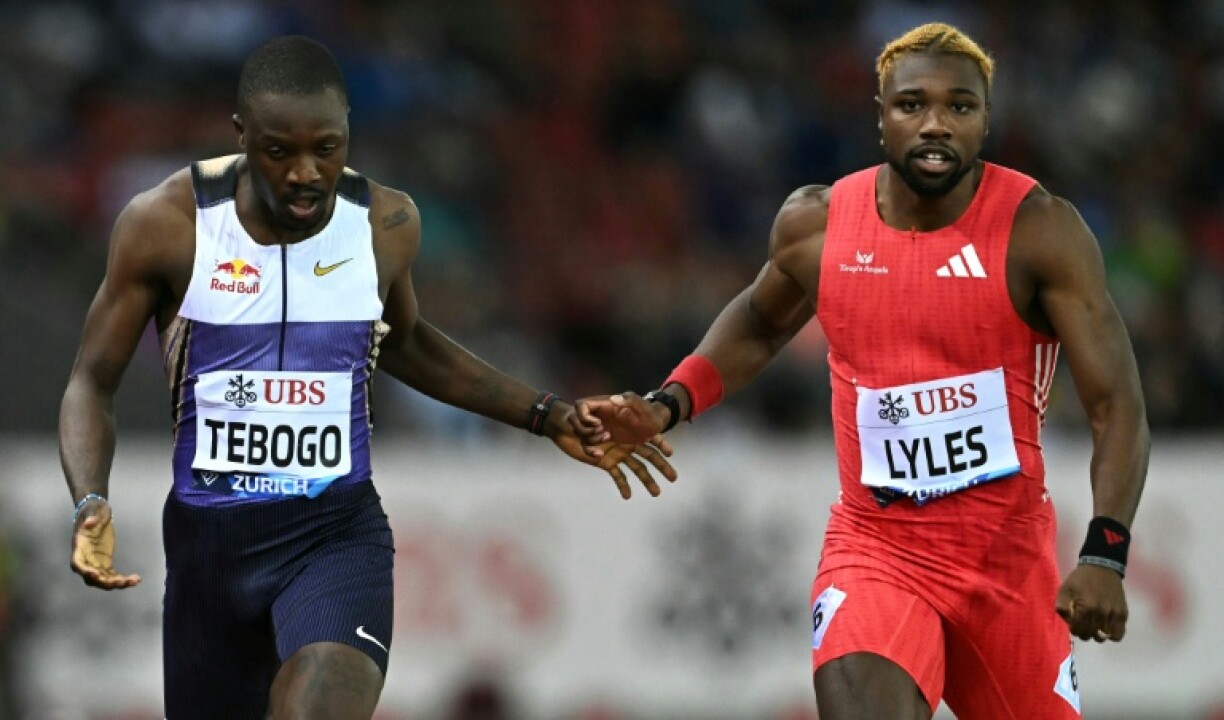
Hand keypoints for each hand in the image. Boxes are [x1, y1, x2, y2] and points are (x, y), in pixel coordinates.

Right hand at [71, 501, 140, 589]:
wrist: (97, 512)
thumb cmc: (94, 510)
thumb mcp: (95, 510)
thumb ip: (92, 517)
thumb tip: (90, 523)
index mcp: (80, 547)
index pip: (77, 563)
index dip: (84, 571)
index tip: (95, 574)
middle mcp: (86, 559)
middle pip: (91, 577)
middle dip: (104, 582)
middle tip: (120, 582)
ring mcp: (95, 563)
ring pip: (103, 580)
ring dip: (116, 583)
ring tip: (133, 581)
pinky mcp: (105, 563)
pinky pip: (112, 575)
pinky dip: (122, 579)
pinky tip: (136, 580)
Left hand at [549, 404, 676, 498]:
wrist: (567, 425)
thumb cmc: (582, 413)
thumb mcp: (596, 403)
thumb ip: (608, 402)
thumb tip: (616, 401)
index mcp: (629, 430)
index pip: (651, 437)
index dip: (661, 444)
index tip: (670, 453)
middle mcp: (627, 443)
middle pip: (649, 456)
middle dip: (662, 467)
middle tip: (673, 478)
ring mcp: (618, 453)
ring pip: (637, 469)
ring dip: (647, 481)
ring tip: (657, 493)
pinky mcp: (607, 462)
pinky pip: (618, 475)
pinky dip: (623, 486)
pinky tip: (627, 496)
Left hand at [1055, 564, 1126, 641]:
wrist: (1102, 566)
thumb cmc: (1081, 578)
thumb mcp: (1064, 589)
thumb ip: (1062, 607)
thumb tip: (1069, 623)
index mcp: (1086, 607)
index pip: (1079, 630)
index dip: (1074, 629)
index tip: (1074, 624)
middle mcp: (1101, 613)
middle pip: (1090, 635)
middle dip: (1084, 632)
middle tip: (1083, 624)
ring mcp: (1114, 614)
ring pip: (1104, 637)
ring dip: (1097, 634)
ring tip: (1094, 625)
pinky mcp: (1123, 614)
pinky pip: (1119, 634)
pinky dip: (1112, 635)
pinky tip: (1106, 628)